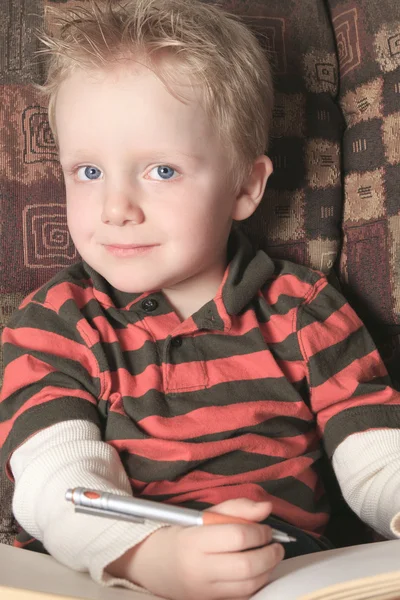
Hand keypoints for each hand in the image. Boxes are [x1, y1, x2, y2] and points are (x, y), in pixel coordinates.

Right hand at [107, 498, 283, 599]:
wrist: (152, 564)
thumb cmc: (182, 533)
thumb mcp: (204, 515)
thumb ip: (237, 508)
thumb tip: (267, 508)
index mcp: (195, 540)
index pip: (237, 536)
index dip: (259, 531)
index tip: (266, 528)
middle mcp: (199, 569)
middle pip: (247, 565)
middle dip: (269, 554)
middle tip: (275, 544)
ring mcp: (204, 590)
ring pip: (248, 585)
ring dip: (268, 570)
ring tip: (270, 556)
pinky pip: (242, 596)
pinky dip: (256, 583)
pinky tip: (258, 571)